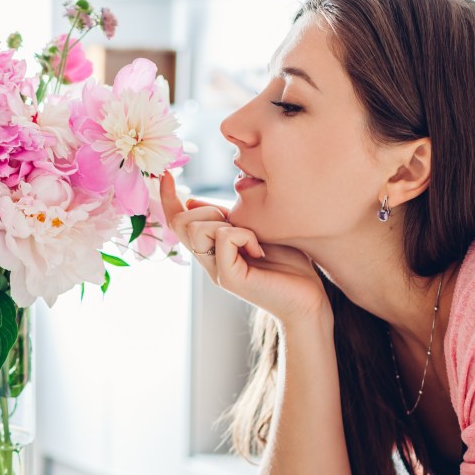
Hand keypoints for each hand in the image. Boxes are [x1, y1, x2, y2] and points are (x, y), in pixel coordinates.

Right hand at [159, 172, 331, 324]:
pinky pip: (224, 239)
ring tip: (250, 238)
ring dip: (225, 222)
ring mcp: (217, 271)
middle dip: (208, 210)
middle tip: (238, 224)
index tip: (166, 175)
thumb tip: (192, 202)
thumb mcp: (255, 229)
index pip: (178, 222)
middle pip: (182, 223)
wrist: (308, 299)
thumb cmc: (289, 263)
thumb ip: (228, 218)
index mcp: (212, 248)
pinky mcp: (229, 279)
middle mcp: (209, 260)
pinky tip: (259, 249)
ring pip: (197, 229)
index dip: (168, 198)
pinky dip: (244, 235)